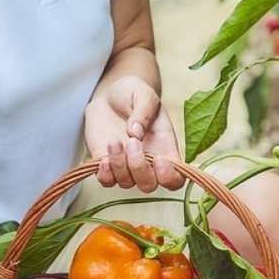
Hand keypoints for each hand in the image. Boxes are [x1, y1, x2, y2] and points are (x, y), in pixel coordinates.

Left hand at [84, 75, 182, 192]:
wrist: (109, 95)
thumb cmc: (132, 94)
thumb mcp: (143, 94)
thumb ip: (144, 110)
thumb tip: (136, 133)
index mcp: (165, 148)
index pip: (175, 178)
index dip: (169, 177)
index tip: (159, 159)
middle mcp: (147, 162)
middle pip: (149, 185)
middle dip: (139, 168)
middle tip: (132, 142)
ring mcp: (126, 166)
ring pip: (127, 183)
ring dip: (120, 166)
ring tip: (114, 141)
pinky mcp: (105, 164)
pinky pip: (106, 181)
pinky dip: (105, 174)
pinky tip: (103, 159)